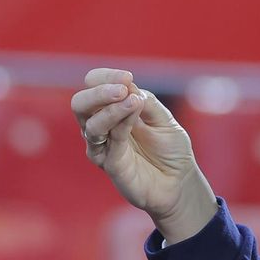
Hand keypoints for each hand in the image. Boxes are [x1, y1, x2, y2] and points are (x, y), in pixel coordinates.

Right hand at [71, 68, 216, 242]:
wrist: (180, 183)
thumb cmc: (170, 150)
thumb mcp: (164, 118)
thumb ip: (146, 101)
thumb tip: (127, 84)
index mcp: (110, 111)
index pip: (94, 87)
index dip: (105, 77)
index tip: (127, 76)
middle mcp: (101, 128)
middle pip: (80, 104)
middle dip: (97, 91)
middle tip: (121, 88)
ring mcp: (102, 148)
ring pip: (89, 124)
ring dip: (109, 107)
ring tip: (131, 99)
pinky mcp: (110, 165)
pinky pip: (109, 141)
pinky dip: (121, 122)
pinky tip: (134, 111)